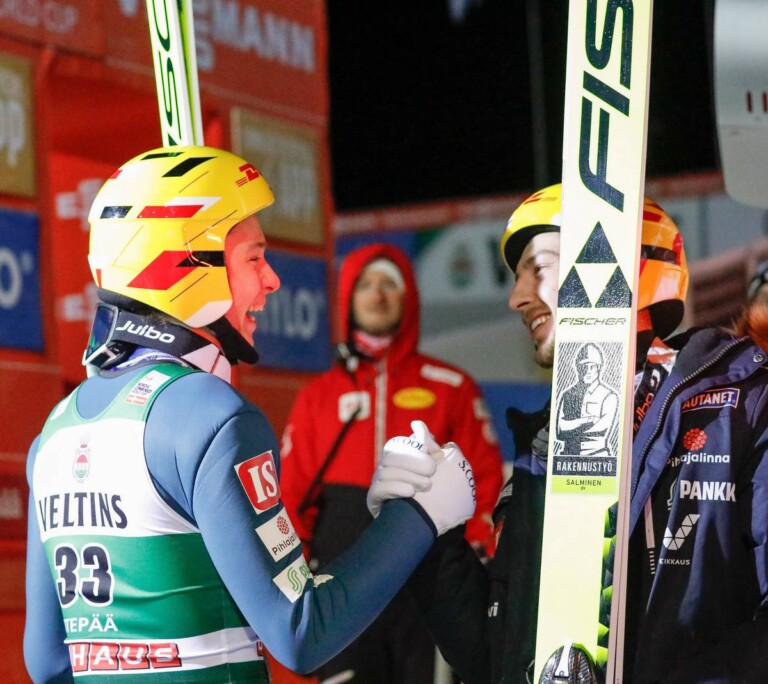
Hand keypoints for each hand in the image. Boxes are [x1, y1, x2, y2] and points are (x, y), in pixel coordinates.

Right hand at [367, 420, 475, 535]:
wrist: (415, 524)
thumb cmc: (424, 493)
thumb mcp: (428, 469)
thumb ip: (427, 448)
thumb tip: (418, 425)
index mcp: (395, 457)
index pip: (398, 444)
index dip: (413, 444)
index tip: (429, 447)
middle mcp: (383, 468)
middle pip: (393, 458)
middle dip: (414, 461)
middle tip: (433, 470)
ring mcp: (376, 482)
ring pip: (387, 472)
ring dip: (409, 477)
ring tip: (427, 485)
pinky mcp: (373, 498)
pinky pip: (379, 489)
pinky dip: (396, 488)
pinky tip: (410, 492)